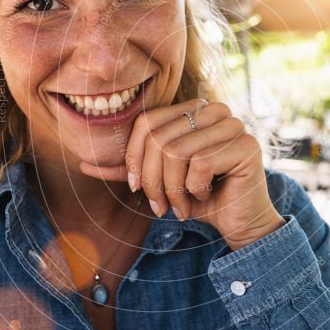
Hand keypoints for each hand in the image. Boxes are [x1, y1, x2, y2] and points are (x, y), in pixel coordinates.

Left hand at [79, 98, 284, 250]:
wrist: (238, 220)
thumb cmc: (198, 197)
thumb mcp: (158, 181)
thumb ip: (128, 169)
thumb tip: (83, 164)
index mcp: (193, 109)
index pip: (146, 124)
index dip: (134, 159)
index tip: (136, 189)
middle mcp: (214, 110)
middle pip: (159, 139)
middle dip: (152, 181)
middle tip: (160, 206)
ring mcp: (233, 125)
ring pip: (177, 153)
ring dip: (173, 190)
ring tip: (181, 206)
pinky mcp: (246, 146)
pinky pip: (201, 165)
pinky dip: (196, 191)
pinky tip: (206, 197)